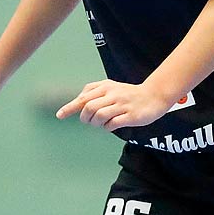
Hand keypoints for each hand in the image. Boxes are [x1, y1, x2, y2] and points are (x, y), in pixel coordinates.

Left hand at [56, 79, 173, 130]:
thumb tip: (77, 101)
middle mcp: (113, 94)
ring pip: (99, 116)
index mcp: (105, 87)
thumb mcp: (110, 87)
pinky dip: (108, 127)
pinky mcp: (131, 116)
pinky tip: (111, 125)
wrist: (154, 95)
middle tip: (90, 121)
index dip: (70, 107)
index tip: (59, 115)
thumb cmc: (128, 94)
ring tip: (102, 123)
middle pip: (89, 108)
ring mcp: (122, 105)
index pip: (83, 98)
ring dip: (96, 123)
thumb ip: (93, 92)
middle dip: (85, 118)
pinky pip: (113, 124)